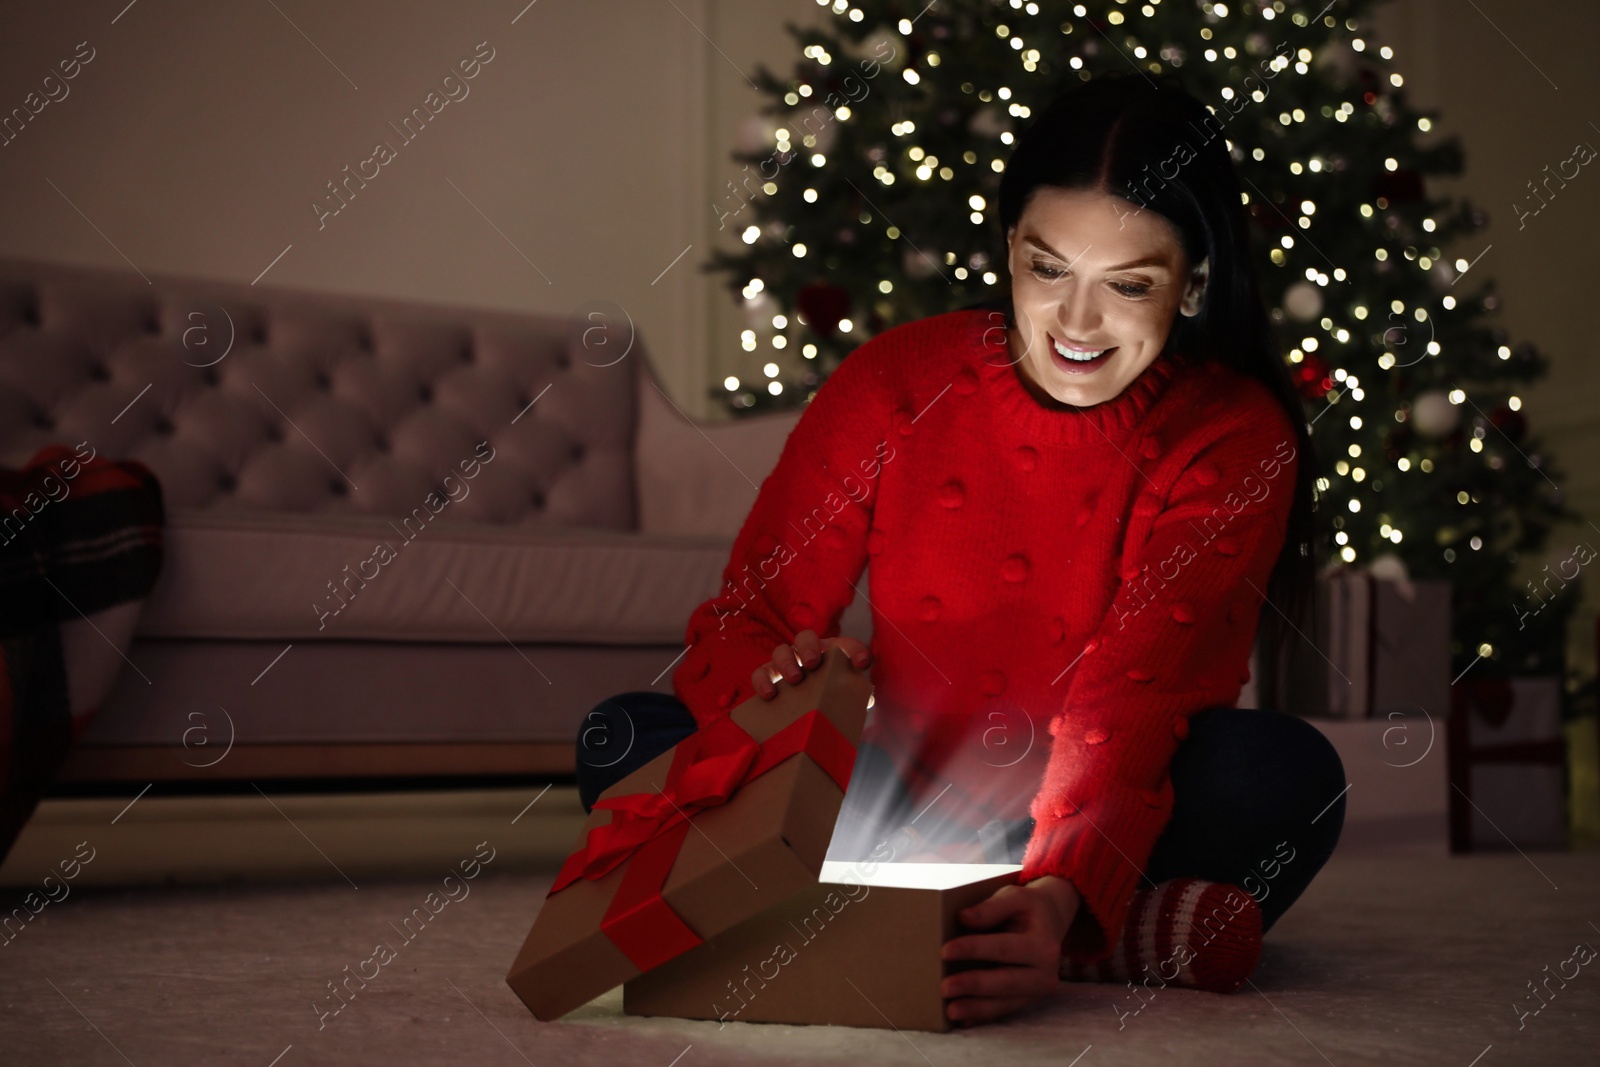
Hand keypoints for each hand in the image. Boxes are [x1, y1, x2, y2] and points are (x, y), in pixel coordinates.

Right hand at [750, 629, 870, 699]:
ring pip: (781, 651)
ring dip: (787, 662)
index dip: (854, 651)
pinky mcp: (767, 677)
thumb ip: (855, 697)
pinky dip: (762, 681)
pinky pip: (760, 673)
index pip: (845, 646)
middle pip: (806, 637)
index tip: (862, 663)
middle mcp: (807, 654)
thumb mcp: (843, 700)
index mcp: (831, 655)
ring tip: (794, 679)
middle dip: (809, 647)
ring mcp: (785, 663)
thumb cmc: (829, 703)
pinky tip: (769, 695)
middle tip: (813, 663)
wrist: (804, 718)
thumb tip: (866, 700)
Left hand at [940, 875, 1079, 1026]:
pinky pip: (1003, 1010)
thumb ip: (991, 907)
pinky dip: (983, 1015)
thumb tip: (963, 918)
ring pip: (1005, 1003)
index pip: (1004, 947)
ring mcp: (1037, 990)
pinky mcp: (1026, 999)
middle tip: (945, 987)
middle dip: (975, 985)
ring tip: (951, 1010)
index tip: (945, 950)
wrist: (1051, 921)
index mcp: (1043, 945)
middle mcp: (1045, 973)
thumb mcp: (1015, 896)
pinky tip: (963, 1019)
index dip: (975, 949)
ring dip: (977, 1008)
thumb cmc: (1028, 908)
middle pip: (1007, 982)